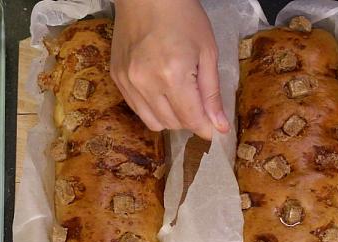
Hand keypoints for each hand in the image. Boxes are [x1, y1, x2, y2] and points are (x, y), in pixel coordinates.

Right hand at [110, 0, 229, 139]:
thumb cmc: (183, 17)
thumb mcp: (207, 52)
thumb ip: (212, 93)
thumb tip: (220, 127)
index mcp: (173, 75)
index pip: (191, 119)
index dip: (206, 127)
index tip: (215, 128)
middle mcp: (146, 83)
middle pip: (172, 123)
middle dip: (190, 121)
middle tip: (199, 104)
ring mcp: (128, 82)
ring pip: (153, 122)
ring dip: (171, 118)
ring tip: (180, 98)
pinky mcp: (117, 78)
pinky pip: (137, 109)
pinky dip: (153, 108)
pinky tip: (162, 91)